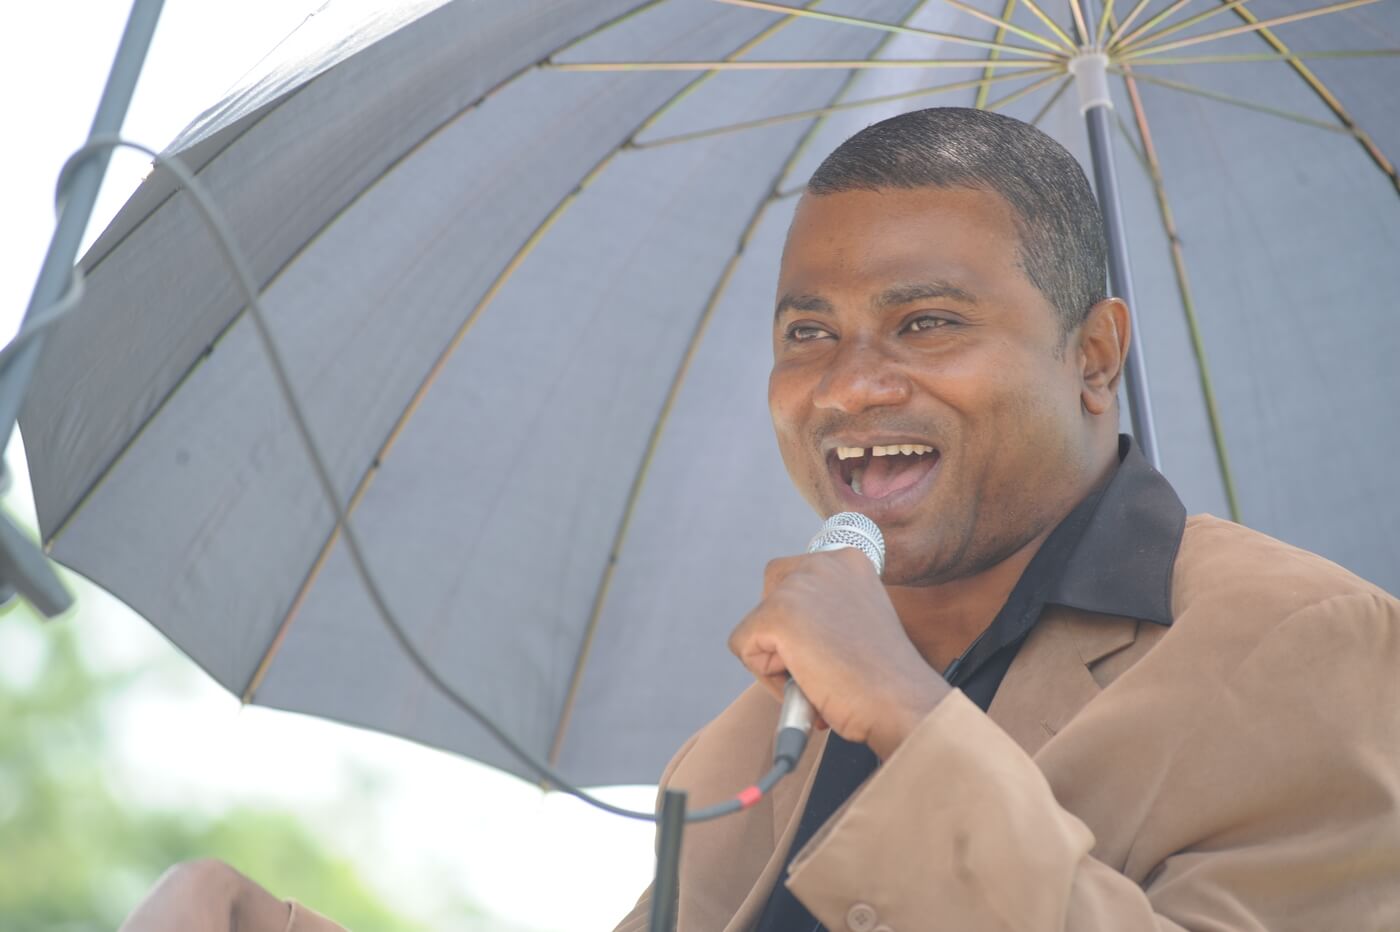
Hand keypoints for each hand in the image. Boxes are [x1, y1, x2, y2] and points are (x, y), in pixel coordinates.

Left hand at [729, 547, 950, 759]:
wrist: (902, 704)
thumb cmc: (885, 679)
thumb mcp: (859, 622)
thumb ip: (827, 610)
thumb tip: (792, 628)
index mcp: (848, 559)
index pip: (795, 579)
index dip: (804, 623)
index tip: (831, 647)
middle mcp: (823, 562)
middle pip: (769, 594)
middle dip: (781, 635)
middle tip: (820, 665)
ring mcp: (798, 586)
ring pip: (756, 627)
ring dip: (779, 661)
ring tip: (821, 677)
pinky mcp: (776, 614)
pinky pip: (743, 648)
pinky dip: (766, 678)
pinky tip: (807, 683)